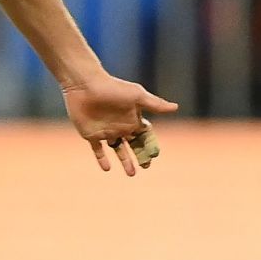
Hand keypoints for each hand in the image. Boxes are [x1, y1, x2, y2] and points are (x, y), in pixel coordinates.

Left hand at [62, 73, 178, 175]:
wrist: (84, 85)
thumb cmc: (112, 87)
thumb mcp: (136, 96)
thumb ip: (154, 104)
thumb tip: (176, 107)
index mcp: (133, 118)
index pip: (145, 136)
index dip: (150, 145)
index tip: (154, 154)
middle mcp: (120, 126)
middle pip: (134, 145)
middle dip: (141, 156)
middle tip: (146, 166)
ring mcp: (106, 131)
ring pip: (118, 150)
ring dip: (125, 162)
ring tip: (132, 174)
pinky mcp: (91, 134)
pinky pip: (98, 151)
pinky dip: (102, 159)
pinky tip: (107, 168)